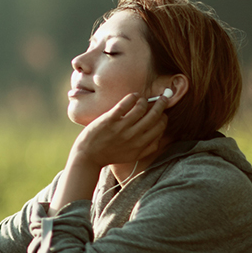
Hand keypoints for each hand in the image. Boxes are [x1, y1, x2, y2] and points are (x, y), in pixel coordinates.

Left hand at [54, 92, 168, 207]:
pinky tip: (134, 96)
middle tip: (163, 98)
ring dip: (144, 100)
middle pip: (154, 116)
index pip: (160, 127)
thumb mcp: (132, 156)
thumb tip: (160, 137)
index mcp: (140, 145)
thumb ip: (147, 148)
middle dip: (161, 104)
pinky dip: (133, 97)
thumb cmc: (110, 154)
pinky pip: (125, 104)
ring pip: (141, 107)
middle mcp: (133, 136)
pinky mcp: (110, 119)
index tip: (161, 112)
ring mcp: (121, 127)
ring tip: (142, 99)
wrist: (88, 156)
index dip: (163, 117)